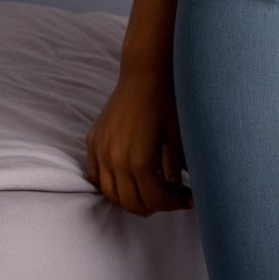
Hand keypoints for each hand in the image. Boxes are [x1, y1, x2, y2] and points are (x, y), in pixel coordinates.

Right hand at [85, 68, 194, 216]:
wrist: (144, 74)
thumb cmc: (165, 101)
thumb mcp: (177, 136)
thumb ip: (175, 168)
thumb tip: (176, 188)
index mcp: (139, 161)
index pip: (153, 200)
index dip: (172, 203)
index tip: (186, 198)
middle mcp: (115, 161)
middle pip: (132, 203)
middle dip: (154, 205)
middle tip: (171, 197)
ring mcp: (100, 152)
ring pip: (111, 194)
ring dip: (131, 198)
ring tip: (151, 191)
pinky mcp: (93, 142)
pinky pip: (96, 176)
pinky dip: (110, 185)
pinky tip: (127, 180)